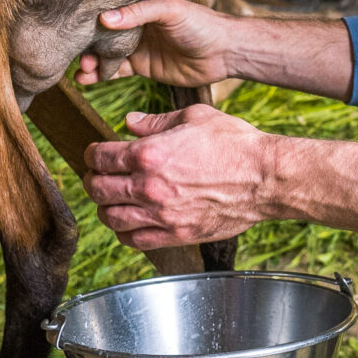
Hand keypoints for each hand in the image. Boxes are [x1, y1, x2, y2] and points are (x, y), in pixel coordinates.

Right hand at [76, 0, 239, 87]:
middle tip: (77, 57)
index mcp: (140, 4)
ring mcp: (138, 46)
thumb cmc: (200, 23)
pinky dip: (100, 76)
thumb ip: (137, 13)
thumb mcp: (169, 10)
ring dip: (90, 63)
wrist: (224, 52)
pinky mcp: (143, 67)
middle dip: (86, 45)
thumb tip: (104, 18)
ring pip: (106, 54)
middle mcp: (136, 24)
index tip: (72, 29)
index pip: (108, 9)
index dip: (89, 19)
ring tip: (80, 72)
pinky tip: (87, 80)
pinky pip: (117, 71)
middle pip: (103, 34)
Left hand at [84, 105, 273, 248]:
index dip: (92, 154)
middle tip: (97, 177)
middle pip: (98, 189)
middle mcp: (149, 187)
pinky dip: (124, 233)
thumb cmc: (235, 143)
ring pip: (111, 218)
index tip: (95, 154)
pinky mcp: (176, 234)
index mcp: (149, 154)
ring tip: (110, 201)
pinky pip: (135, 240)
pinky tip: (128, 223)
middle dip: (92, 180)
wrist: (265, 178)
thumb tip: (129, 122)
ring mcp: (161, 215)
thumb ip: (156, 122)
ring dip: (104, 208)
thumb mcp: (195, 117)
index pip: (101, 157)